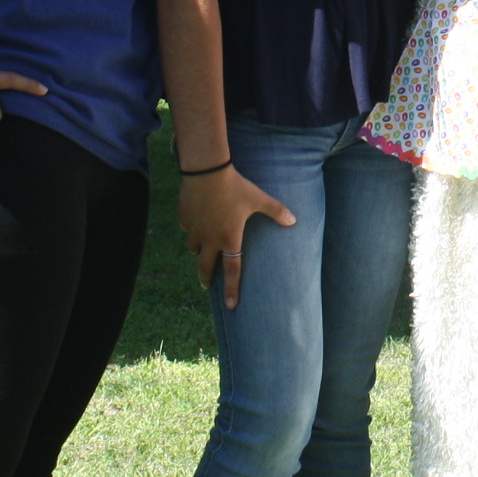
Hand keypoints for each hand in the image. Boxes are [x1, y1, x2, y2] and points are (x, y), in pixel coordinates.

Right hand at [181, 167, 295, 308]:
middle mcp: (210, 239)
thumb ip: (276, 211)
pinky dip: (191, 229)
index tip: (231, 305)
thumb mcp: (258, 198)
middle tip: (206, 284)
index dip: (232, 289)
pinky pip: (187, 229)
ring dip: (199, 251)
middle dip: (206, 278)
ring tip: (203, 249)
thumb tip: (294, 221)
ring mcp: (194, 230)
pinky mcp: (184, 219)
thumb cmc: (236, 186)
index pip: (232, 270)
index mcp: (229, 238)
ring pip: (194, 248)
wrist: (207, 171)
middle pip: (205, 267)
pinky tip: (196, 222)